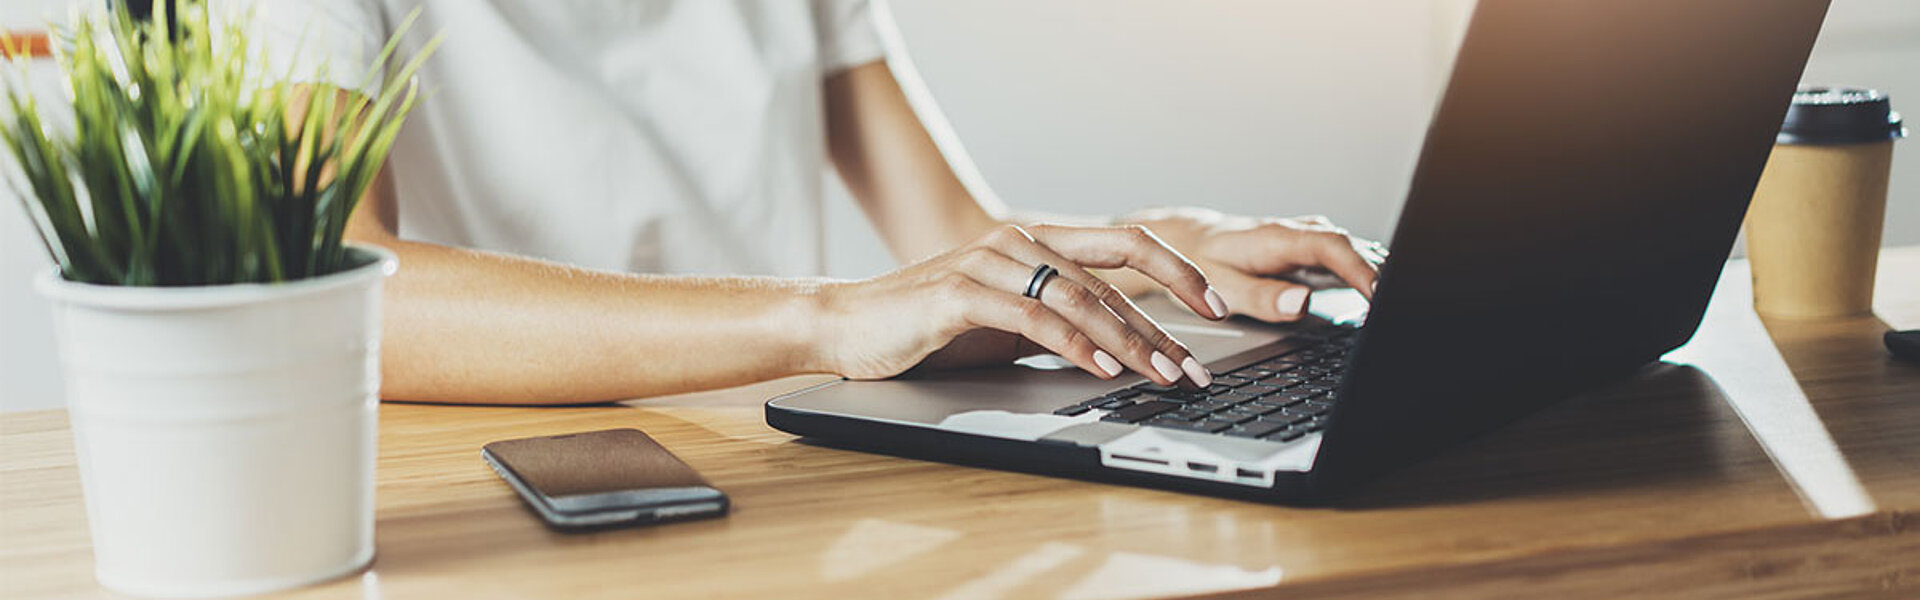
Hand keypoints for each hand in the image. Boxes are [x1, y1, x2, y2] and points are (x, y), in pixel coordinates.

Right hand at [814, 224, 1232, 385]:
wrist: (847, 325)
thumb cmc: (927, 328)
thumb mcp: (1007, 324)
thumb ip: (1059, 323)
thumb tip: (1122, 348)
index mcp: (1037, 243)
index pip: (1125, 245)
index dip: (1179, 272)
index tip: (1220, 307)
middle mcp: (1020, 241)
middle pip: (1115, 271)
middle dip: (1167, 320)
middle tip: (1198, 365)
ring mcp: (990, 261)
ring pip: (1081, 296)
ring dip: (1130, 340)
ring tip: (1164, 376)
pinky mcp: (962, 292)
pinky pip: (1035, 317)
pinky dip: (1077, 345)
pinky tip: (1105, 369)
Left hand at [1120, 207, 1386, 321]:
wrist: (1189, 239)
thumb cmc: (1201, 263)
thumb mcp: (1221, 285)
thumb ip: (1260, 297)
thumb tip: (1301, 303)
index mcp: (1277, 237)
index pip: (1331, 246)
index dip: (1359, 268)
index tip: (1380, 295)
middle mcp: (1298, 232)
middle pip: (1352, 245)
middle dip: (1383, 272)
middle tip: (1403, 305)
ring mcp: (1308, 239)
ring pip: (1355, 248)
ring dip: (1380, 271)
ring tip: (1400, 301)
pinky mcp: (1312, 250)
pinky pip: (1348, 256)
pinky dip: (1368, 272)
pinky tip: (1382, 293)